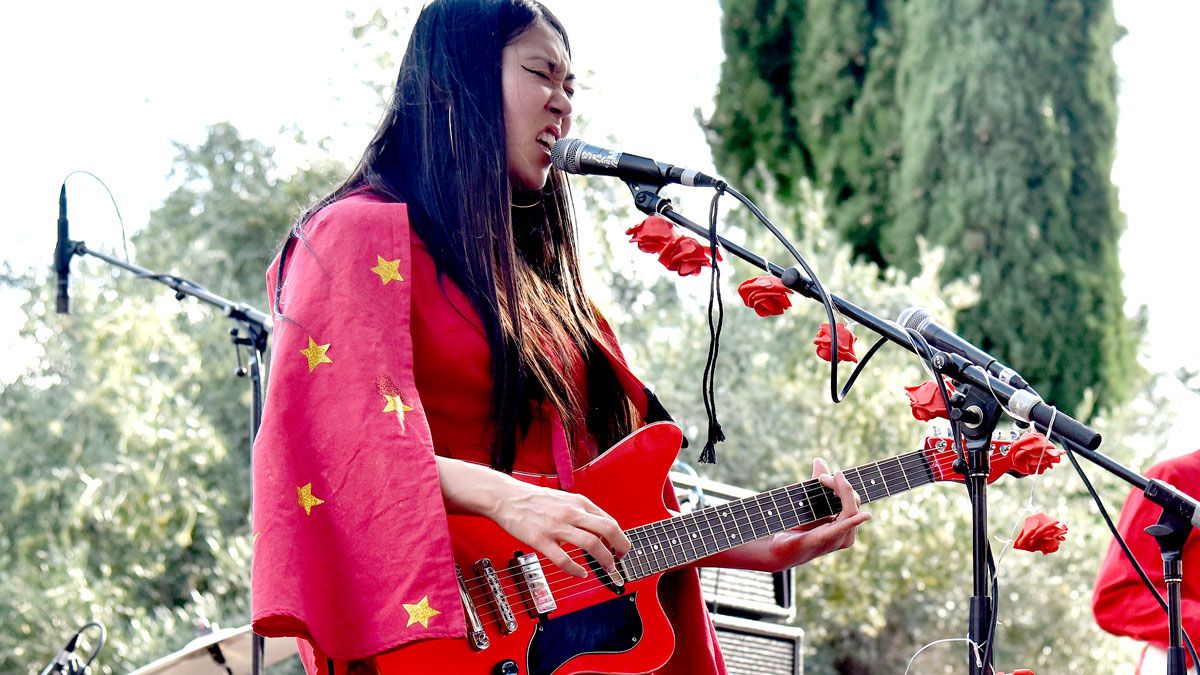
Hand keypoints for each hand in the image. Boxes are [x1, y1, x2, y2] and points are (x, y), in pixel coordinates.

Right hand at [486, 481, 631, 578]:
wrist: (506, 498)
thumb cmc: (534, 500)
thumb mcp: (564, 499)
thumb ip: (581, 512)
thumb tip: (598, 529)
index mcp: (578, 503)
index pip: (608, 520)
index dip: (619, 538)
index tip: (620, 550)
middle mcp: (571, 513)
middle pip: (607, 529)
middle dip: (620, 547)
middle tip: (621, 559)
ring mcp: (556, 526)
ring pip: (591, 544)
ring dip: (604, 559)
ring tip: (607, 568)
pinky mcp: (541, 540)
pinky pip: (563, 559)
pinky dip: (576, 570)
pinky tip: (580, 573)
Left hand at [763, 457, 870, 568]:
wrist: (777, 547)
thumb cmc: (795, 528)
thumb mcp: (808, 502)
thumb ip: (816, 483)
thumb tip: (820, 460)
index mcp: (844, 526)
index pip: (853, 501)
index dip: (843, 485)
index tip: (824, 476)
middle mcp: (844, 535)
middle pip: (853, 504)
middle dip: (841, 486)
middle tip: (821, 477)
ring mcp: (835, 540)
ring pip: (850, 511)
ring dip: (841, 491)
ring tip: (823, 479)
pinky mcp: (821, 541)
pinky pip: (842, 529)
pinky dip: (854, 521)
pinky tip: (863, 515)